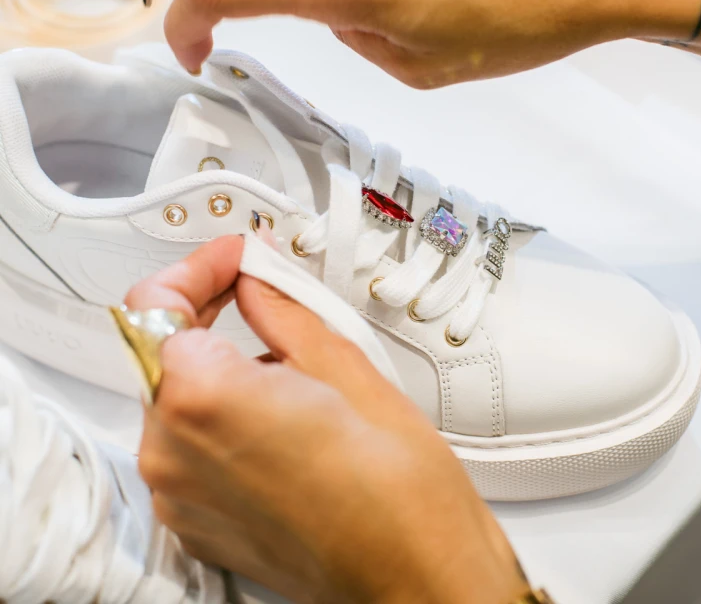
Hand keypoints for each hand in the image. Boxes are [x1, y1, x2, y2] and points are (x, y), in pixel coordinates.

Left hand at [127, 235, 526, 603]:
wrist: (416, 571)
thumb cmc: (397, 488)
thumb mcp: (342, 363)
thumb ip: (280, 305)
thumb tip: (257, 276)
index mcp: (204, 399)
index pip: (156, 301)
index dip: (198, 267)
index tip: (235, 258)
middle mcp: (173, 452)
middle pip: (161, 349)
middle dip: (206, 310)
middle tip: (255, 287)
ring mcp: (179, 494)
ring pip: (174, 396)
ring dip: (215, 362)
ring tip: (283, 356)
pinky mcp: (195, 520)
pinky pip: (186, 443)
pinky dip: (218, 411)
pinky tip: (276, 409)